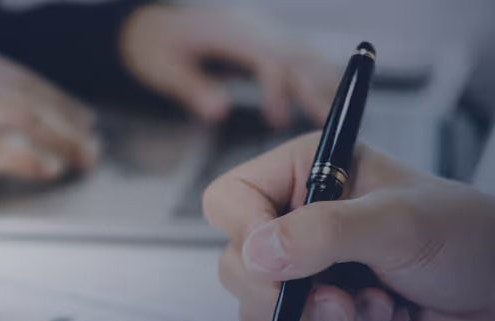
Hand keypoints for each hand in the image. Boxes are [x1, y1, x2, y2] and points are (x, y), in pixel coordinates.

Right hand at [0, 34, 100, 200]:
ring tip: (81, 161)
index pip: (20, 75)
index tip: (84, 123)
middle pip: (27, 93)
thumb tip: (13, 119)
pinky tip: (46, 169)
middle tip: (94, 148)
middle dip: (69, 123)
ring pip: (17, 116)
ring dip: (59, 142)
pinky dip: (26, 157)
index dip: (60, 102)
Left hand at [120, 5, 337, 127]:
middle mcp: (254, 30)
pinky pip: (301, 55)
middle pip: (297, 57)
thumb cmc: (155, 44)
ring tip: (340, 118)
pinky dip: (319, 75)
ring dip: (325, 83)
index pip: (268, 59)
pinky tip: (330, 97)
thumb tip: (220, 112)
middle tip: (329, 125)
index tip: (277, 121)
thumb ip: (192, 89)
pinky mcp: (267, 40)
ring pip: (305, 54)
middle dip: (316, 90)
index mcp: (230, 34)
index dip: (278, 89)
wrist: (154, 20)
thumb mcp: (162, 67)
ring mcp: (263, 32)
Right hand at [204, 133, 494, 320]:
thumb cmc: (469, 234)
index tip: (282, 264)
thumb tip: (256, 252)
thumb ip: (324, 233)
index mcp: (308, 171)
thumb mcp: (398, 223)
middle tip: (345, 302)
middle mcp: (301, 216)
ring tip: (378, 308)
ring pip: (264, 311)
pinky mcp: (327, 308)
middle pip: (238, 265)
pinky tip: (386, 319)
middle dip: (293, 297)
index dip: (246, 236)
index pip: (231, 200)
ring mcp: (312, 267)